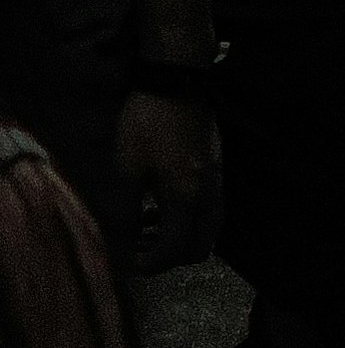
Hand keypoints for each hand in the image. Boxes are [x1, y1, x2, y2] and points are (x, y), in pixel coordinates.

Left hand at [116, 89, 220, 269]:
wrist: (176, 83)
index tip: (131, 264)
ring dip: (181, 239)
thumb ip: (127, 211)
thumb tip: (124, 241)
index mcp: (185, 198)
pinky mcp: (216, 170)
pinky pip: (209, 210)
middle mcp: (208, 195)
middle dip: (173, 258)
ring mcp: (216, 182)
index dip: (153, 264)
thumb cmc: (147, 126)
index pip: (176, 249)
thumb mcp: (128, 170)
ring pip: (209, 229)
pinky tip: (161, 205)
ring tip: (148, 228)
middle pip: (202, 247)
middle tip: (143, 251)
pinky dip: (188, 220)